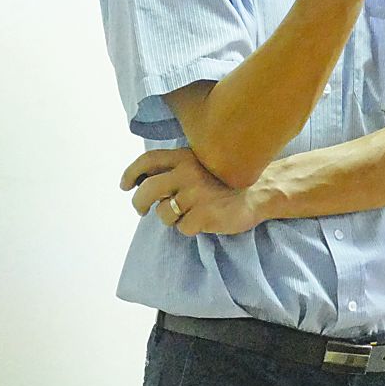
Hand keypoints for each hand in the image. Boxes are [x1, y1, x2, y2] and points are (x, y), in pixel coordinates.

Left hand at [122, 148, 272, 237]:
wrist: (259, 191)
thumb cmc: (226, 179)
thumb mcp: (200, 163)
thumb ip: (175, 168)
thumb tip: (141, 180)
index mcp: (184, 157)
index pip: (147, 161)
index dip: (131, 174)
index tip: (125, 186)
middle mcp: (187, 173)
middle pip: (147, 191)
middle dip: (139, 203)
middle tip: (141, 210)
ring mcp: (195, 195)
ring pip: (163, 214)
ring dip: (171, 218)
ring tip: (188, 213)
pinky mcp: (203, 215)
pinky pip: (182, 228)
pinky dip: (189, 228)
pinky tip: (203, 220)